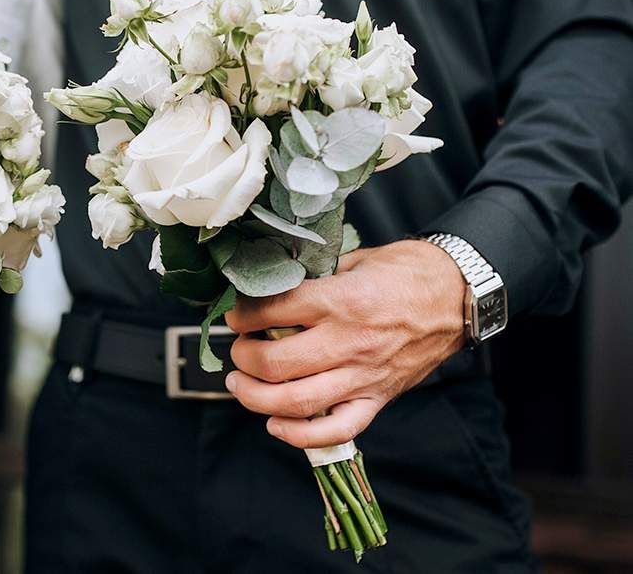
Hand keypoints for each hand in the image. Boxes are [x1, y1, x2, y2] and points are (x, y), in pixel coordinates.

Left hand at [223, 240, 465, 448]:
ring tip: (241, 384)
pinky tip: (276, 424)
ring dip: (256, 397)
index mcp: (340, 301)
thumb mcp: (353, 260)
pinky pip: (336, 429)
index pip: (272, 313)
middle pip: (275, 363)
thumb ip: (313, 278)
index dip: (243, 315)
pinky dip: (300, 435)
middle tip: (238, 350)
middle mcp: (349, 342)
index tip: (236, 316)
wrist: (457, 296)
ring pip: (296, 402)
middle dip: (243, 358)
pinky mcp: (377, 398)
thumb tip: (269, 287)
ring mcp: (363, 375)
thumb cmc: (405, 273)